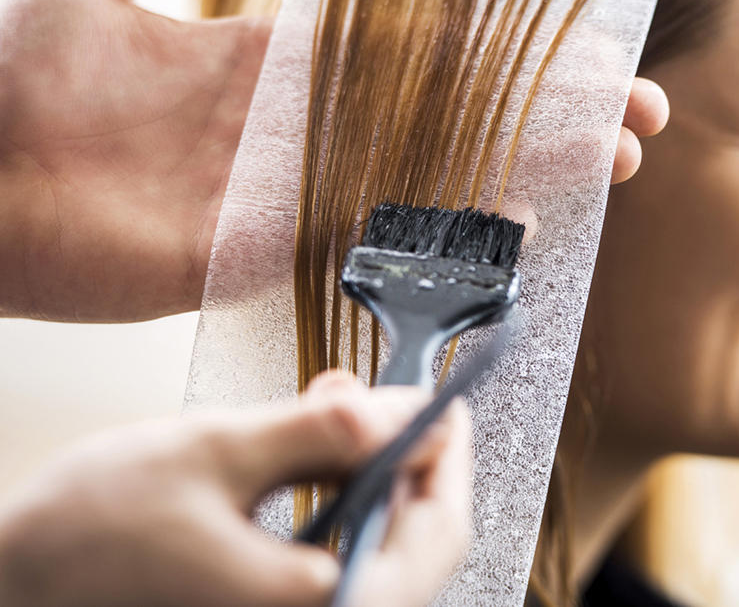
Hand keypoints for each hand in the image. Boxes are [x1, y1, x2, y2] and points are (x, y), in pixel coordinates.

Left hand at [0, 0, 666, 322]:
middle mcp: (299, 125)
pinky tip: (517, 219)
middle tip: (636, 116)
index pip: (414, 45)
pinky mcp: (258, 248)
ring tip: (612, 164)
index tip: (576, 42)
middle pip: (448, 116)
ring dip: (525, 170)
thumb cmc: (6, 74)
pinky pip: (367, 240)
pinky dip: (444, 229)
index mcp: (271, 54)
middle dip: (547, 113)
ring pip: (430, 179)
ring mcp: (287, 189)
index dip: (497, 44)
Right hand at [0, 372, 471, 606]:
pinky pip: (337, 559)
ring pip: (375, 547)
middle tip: (395, 399)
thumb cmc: (89, 537)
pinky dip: (340, 505)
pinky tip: (317, 460)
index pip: (436, 532)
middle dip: (408, 460)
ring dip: (372, 477)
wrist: (15, 585)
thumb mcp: (219, 455)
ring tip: (346, 415)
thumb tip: (402, 409)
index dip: (450, 457)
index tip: (449, 404)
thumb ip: (321, 432)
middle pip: (414, 542)